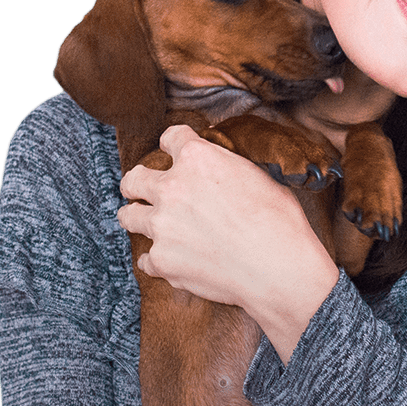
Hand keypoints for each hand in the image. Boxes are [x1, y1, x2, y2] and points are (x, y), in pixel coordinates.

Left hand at [117, 125, 338, 361]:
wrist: (278, 268)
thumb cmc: (278, 220)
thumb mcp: (256, 175)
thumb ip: (225, 166)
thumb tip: (217, 165)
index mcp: (197, 159)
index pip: (170, 137)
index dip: (174, 142)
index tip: (174, 149)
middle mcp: (172, 188)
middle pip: (134, 179)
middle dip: (139, 182)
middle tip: (145, 189)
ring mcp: (162, 226)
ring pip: (128, 216)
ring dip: (140, 217)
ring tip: (155, 224)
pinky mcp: (162, 260)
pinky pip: (145, 258)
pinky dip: (157, 258)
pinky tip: (174, 258)